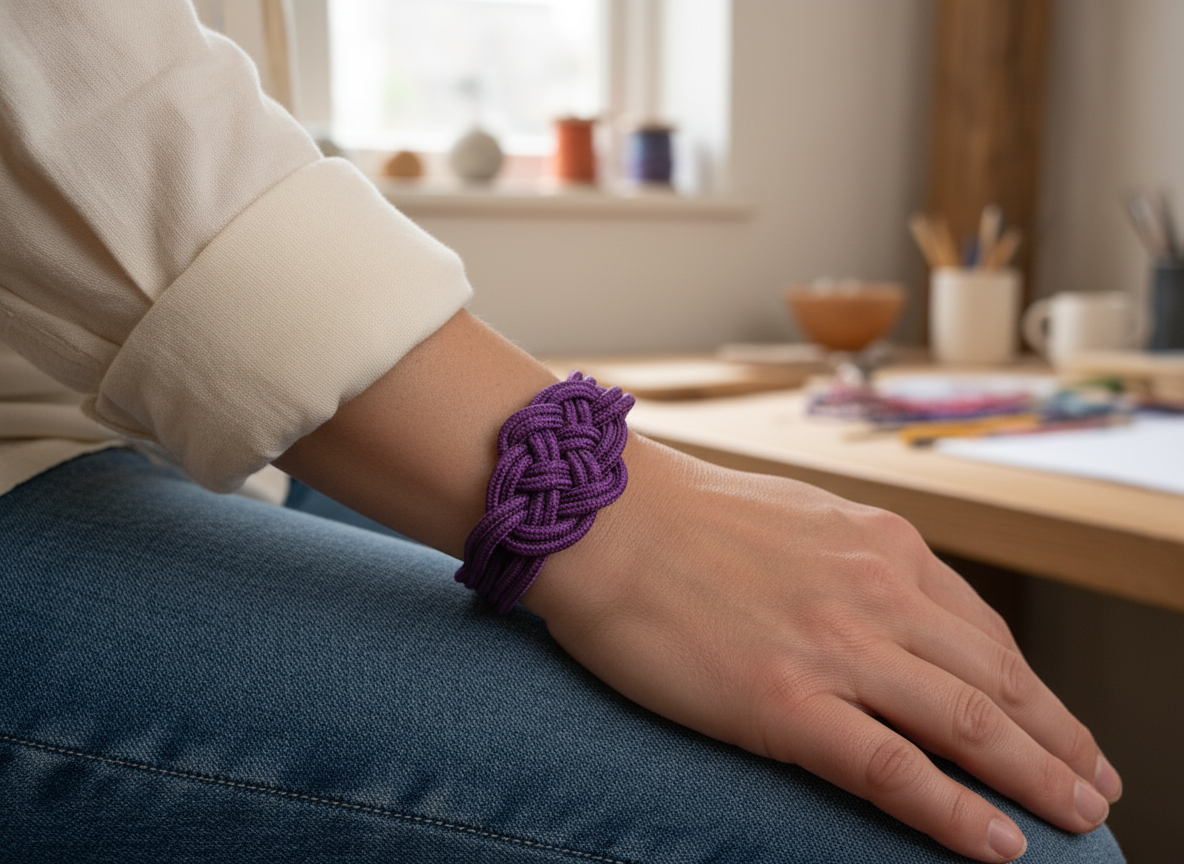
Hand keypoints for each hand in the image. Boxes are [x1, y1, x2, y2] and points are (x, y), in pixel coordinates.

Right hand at [526, 434, 1122, 862]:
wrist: (601, 516)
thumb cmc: (681, 514)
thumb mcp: (797, 517)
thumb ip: (853, 561)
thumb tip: (884, 603)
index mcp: (880, 545)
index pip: (983, 631)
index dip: (1033, 688)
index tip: (1058, 724)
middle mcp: (877, 590)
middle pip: (997, 679)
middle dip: (1058, 739)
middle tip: (1095, 784)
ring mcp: (835, 646)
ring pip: (968, 723)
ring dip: (1036, 777)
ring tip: (1077, 817)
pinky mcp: (784, 701)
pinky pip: (892, 767)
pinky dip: (953, 809)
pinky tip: (997, 843)